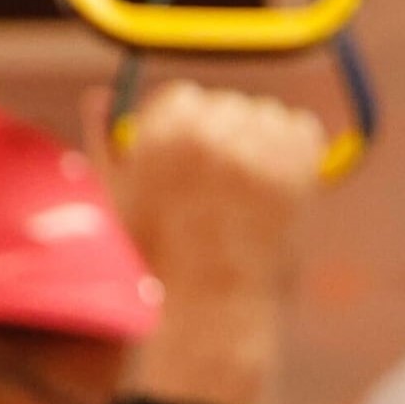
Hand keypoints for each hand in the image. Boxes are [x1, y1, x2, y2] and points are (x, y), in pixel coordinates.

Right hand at [115, 81, 325, 403]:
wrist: (212, 307)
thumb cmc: (159, 256)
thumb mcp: (118, 197)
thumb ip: (106, 141)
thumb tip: (101, 96)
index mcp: (165, 132)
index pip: (184, 98)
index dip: (186, 129)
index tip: (191, 161)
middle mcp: (213, 134)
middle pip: (225, 105)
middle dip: (223, 136)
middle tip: (222, 183)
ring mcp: (259, 152)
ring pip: (266, 115)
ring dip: (261, 141)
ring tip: (249, 188)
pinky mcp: (298, 171)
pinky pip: (303, 129)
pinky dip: (297, 149)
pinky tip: (280, 183)